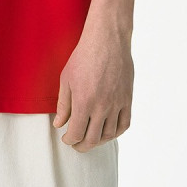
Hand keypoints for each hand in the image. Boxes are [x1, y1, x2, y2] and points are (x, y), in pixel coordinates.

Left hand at [52, 26, 133, 151]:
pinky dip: (115, 132)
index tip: (65, 137)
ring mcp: (117, 104)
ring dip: (98, 141)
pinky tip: (107, 131)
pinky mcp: (127, 100)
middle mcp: (101, 107)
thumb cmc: (83, 57)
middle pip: (93, 139)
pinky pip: (124, 124)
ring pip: (109, 135)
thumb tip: (59, 124)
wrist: (107, 41)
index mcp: (83, 102)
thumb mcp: (66, 79)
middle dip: (82, 145)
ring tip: (90, 138)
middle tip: (76, 144)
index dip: (69, 140)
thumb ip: (63, 105)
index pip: (76, 133)